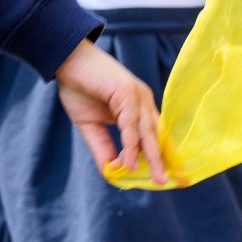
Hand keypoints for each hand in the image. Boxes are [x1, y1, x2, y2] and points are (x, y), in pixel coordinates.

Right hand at [54, 40, 167, 183]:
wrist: (65, 59)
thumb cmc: (78, 87)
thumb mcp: (90, 125)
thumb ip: (102, 147)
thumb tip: (111, 173)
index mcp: (138, 107)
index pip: (156, 135)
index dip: (165, 156)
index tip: (176, 178)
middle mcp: (142, 101)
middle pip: (157, 135)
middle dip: (166, 160)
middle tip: (173, 182)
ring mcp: (136, 95)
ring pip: (147, 131)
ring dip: (152, 156)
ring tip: (155, 178)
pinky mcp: (126, 92)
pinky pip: (130, 123)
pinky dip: (130, 144)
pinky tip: (128, 162)